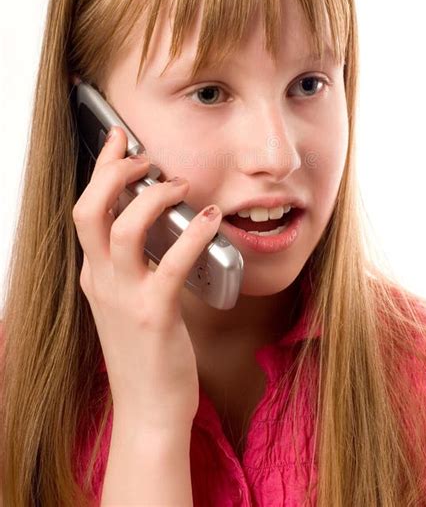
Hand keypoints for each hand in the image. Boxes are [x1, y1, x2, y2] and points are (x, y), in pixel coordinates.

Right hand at [72, 126, 221, 431]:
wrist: (148, 411)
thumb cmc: (148, 354)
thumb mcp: (131, 303)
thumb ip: (138, 267)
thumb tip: (166, 226)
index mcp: (96, 275)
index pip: (87, 210)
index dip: (102, 170)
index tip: (120, 140)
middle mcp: (102, 282)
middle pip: (90, 210)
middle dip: (115, 173)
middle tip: (147, 159)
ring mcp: (124, 299)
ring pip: (123, 229)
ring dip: (153, 198)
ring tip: (180, 186)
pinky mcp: (153, 316)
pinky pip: (171, 264)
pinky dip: (192, 234)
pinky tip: (212, 219)